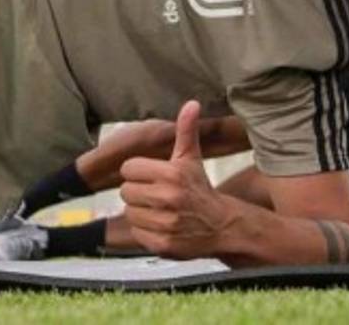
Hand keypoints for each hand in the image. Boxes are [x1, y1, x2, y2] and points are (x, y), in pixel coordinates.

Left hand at [119, 100, 233, 258]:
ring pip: (129, 212)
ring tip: (159, 210)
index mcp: (171, 173)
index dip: (138, 172)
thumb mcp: (192, 158)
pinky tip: (160, 225)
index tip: (152, 176)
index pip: (128, 168)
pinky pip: (136, 232)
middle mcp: (168, 198)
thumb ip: (186, 131)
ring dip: (140, 211)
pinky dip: (145, 230)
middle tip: (156, 194)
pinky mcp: (162, 244)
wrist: (222, 225)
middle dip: (138, 192)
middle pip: (126, 191)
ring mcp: (165, 223)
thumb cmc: (201, 189)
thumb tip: (191, 103)